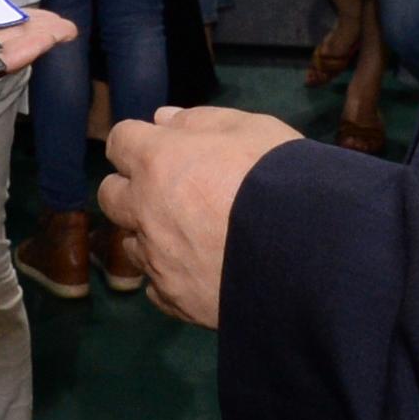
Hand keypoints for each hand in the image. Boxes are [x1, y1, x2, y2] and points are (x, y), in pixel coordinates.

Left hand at [98, 105, 304, 326]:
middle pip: (110, 195)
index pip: (119, 141)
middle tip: (168, 190)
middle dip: (131, 188)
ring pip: (132, 244)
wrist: (308, 253)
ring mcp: (158, 259)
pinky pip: (156, 287)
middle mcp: (145, 210)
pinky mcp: (175, 299)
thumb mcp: (248, 128)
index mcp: (157, 162)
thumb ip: (199, 121)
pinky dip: (170, 276)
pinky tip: (199, 270)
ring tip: (191, 234)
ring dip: (150, 235)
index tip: (160, 147)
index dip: (139, 142)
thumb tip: (162, 120)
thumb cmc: (279, 177)